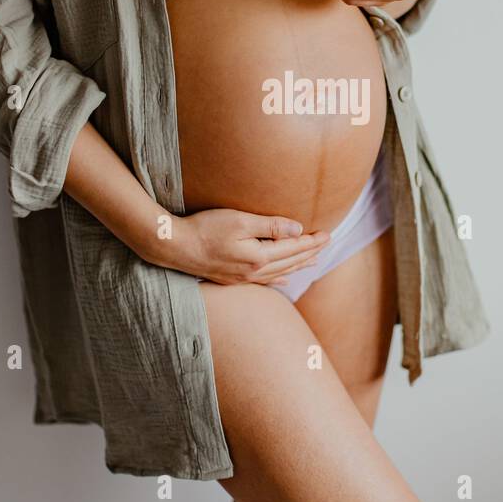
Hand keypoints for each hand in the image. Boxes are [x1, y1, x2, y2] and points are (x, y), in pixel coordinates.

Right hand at [146, 208, 329, 287]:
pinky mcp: (232, 279)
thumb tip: (297, 230)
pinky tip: (284, 278)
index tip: (328, 234)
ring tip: (313, 261)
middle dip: (310, 252)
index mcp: (259, 257)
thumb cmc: (205, 229)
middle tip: (327, 243)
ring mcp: (243, 278)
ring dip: (298, 265)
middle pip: (290, 262)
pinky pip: (265, 280)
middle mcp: (254, 272)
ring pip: (280, 272)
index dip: (312, 241)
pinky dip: (279, 277)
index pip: (294, 248)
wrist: (175, 247)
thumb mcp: (240, 221)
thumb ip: (270, 226)